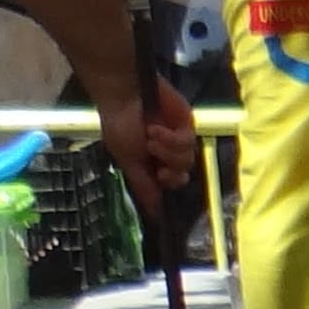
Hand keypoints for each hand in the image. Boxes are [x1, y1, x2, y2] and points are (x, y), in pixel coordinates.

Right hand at [94, 74, 193, 215]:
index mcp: (152, 164)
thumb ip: (144, 187)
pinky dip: (171, 138)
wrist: (123, 93)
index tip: (159, 183)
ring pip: (187, 161)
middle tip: (158, 166)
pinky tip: (156, 129)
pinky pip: (188, 142)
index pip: (169, 185)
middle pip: (182, 176)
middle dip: (170, 173)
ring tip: (150, 137)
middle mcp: (167, 154)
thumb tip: (155, 215)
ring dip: (167, 151)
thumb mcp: (128, 161)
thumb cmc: (120, 125)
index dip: (168, 187)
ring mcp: (178, 138)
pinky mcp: (187, 124)